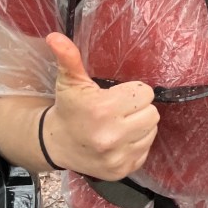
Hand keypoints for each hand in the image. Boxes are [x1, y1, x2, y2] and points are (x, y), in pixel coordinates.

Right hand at [43, 33, 159, 180]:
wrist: (57, 144)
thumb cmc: (69, 108)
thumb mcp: (69, 81)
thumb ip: (68, 58)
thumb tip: (55, 36)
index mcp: (102, 110)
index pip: (145, 93)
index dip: (133, 92)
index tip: (117, 95)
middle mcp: (111, 136)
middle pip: (152, 113)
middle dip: (138, 108)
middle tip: (121, 109)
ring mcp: (118, 156)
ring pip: (151, 131)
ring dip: (140, 126)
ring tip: (120, 124)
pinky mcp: (122, 170)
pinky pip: (146, 150)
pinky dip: (137, 144)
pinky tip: (120, 139)